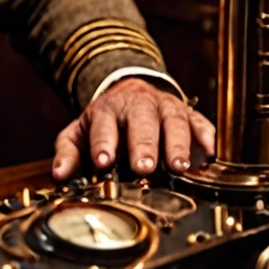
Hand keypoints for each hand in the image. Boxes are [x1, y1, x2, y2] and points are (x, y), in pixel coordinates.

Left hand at [52, 77, 215, 180]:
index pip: (104, 125)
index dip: (104, 143)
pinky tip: (209, 153)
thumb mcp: (80, 133)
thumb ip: (69, 153)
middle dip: (144, 144)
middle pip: (142, 121)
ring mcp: (165, 108)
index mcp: (108, 111)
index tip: (103, 162)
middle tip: (144, 167)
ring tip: (179, 167)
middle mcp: (138, 106)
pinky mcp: (188, 114)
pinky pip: (200, 121)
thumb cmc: (105, 122)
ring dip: (177, 144)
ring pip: (174, 120)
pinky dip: (206, 136)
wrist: (129, 93)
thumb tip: (59, 175)